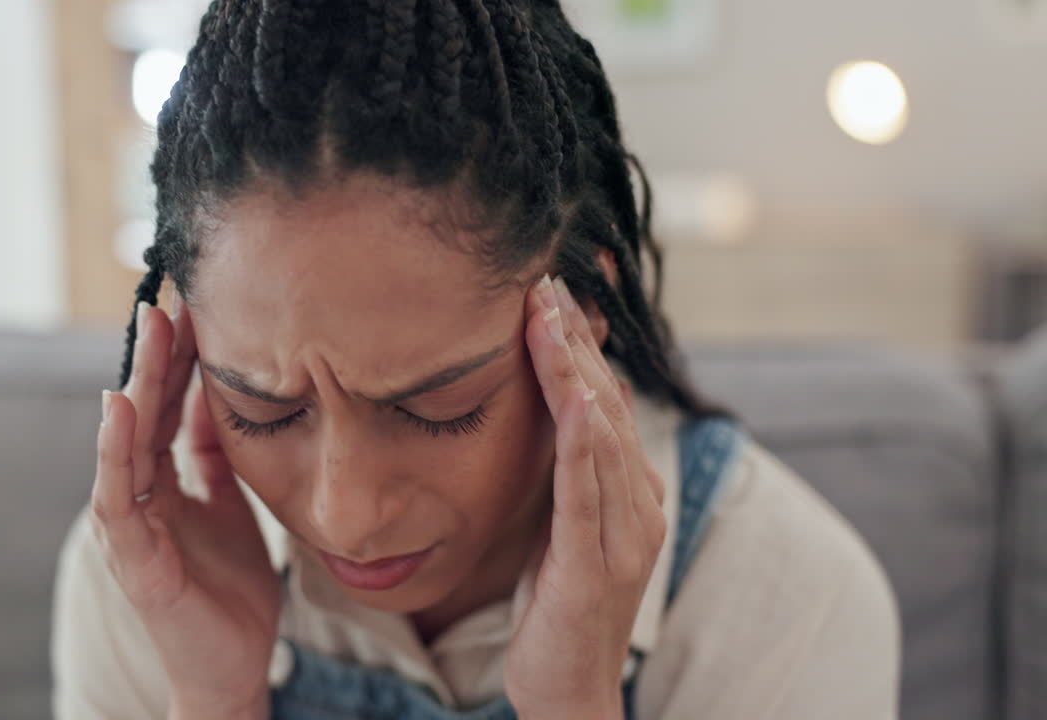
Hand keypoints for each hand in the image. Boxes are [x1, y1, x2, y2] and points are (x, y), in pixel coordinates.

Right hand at [93, 300, 278, 719]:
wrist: (233, 667)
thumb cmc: (229, 588)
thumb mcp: (232, 505)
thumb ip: (215, 455)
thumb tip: (216, 394)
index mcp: (165, 484)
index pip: (165, 409)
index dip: (177, 361)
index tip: (192, 307)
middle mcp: (141, 498)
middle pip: (143, 416)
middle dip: (156, 358)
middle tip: (166, 299)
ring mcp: (132, 528)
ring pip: (126, 445)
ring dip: (137, 386)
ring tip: (148, 334)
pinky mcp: (134, 560)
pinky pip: (120, 498)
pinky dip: (116, 451)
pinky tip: (121, 407)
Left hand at [504, 276, 666, 719]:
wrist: (570, 689)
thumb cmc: (558, 605)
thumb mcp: (561, 522)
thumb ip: (565, 471)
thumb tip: (550, 412)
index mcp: (630, 490)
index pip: (606, 402)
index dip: (583, 346)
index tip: (555, 292)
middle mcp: (638, 503)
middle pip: (605, 405)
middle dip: (574, 341)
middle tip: (546, 282)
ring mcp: (623, 533)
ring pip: (598, 435)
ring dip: (573, 372)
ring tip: (547, 317)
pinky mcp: (593, 563)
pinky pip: (587, 490)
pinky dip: (580, 439)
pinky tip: (570, 397)